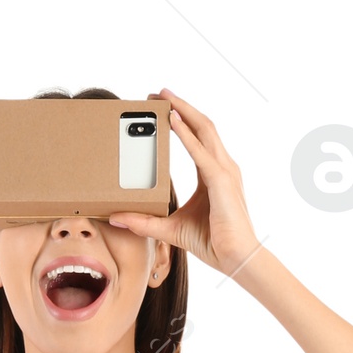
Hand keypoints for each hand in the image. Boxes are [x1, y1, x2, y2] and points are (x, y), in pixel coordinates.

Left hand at [107, 90, 262, 278]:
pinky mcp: (221, 182)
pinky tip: (172, 122)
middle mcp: (222, 167)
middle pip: (203, 125)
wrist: (236, 259)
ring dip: (183, 111)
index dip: (183, 119)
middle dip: (182, 106)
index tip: (163, 107)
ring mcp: (224, 171)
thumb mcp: (170, 229)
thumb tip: (116, 218)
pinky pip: (201, 153)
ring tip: (164, 98)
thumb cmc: (212, 243)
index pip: (199, 137)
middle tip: (159, 93)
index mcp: (214, 174)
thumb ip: (144, 223)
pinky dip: (186, 135)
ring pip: (204, 130)